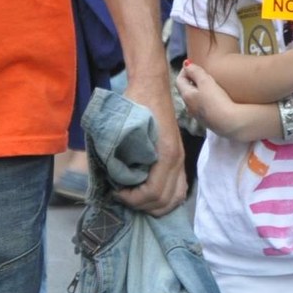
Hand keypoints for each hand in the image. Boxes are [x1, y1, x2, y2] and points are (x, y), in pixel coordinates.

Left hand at [112, 74, 187, 214]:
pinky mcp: (179, 159)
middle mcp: (177, 160)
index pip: (153, 193)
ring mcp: (181, 160)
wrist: (152, 87)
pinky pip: (179, 189)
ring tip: (136, 197)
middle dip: (141, 204)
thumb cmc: (136, 104)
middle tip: (123, 196)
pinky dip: (166, 199)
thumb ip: (120, 154)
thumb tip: (111, 179)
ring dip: (154, 205)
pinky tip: (150, 194)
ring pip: (175, 198)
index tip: (116, 191)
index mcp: (166, 154)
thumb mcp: (124, 128)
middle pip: (164, 201)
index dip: (132, 199)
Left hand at [176, 61, 254, 141]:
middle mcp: (189, 107)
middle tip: (203, 73)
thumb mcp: (206, 82)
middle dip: (192, 80)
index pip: (179, 80)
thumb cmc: (216, 101)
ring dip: (200, 90)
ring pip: (195, 99)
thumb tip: (186, 65)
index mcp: (186, 96)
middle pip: (187, 90)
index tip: (193, 64)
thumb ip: (195, 72)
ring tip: (211, 84)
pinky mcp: (208, 120)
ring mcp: (198, 115)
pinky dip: (206, 99)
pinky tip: (216, 98)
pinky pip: (203, 106)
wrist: (229, 123)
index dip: (184, 70)